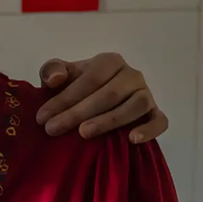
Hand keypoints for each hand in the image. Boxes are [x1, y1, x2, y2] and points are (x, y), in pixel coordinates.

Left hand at [34, 53, 168, 142]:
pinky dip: (149, 130)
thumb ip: (52, 71)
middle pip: (109, 94)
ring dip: (109, 120)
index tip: (43, 117)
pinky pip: (160, 121)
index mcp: (110, 61)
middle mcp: (132, 75)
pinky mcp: (155, 113)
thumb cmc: (76, 88)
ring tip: (84, 133)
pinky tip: (131, 139)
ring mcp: (146, 94)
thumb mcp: (60, 76)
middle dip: (78, 113)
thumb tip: (56, 79)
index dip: (66, 98)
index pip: (90, 79)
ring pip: (134, 106)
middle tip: (54, 129)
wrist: (94, 102)